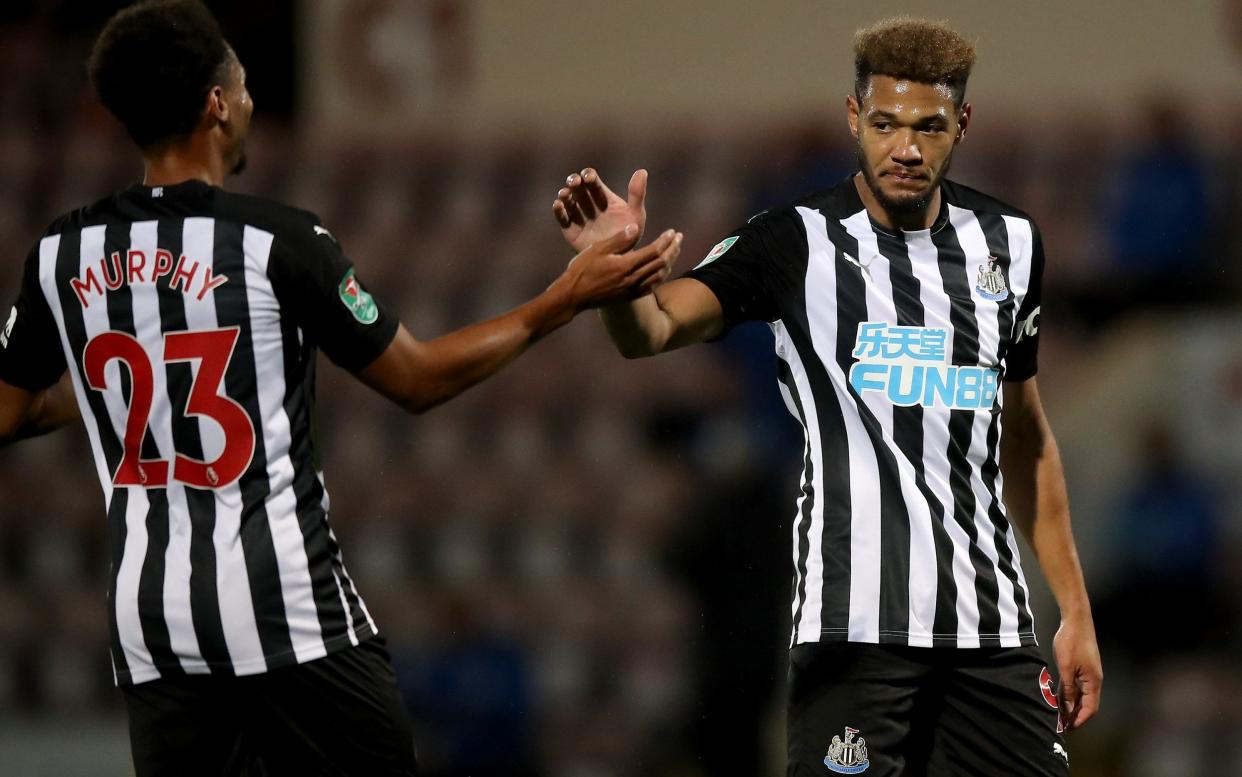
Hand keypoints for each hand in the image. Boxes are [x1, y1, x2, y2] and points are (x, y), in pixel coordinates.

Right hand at [553, 168, 647, 252]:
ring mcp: (578, 216)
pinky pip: (562, 218)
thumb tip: (642, 171)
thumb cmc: (630, 235)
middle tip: (574, 182)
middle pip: (578, 189)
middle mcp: (589, 204)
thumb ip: (637, 194)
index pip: (593, 182)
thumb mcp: (636, 215)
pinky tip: (558, 205)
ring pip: (568, 201)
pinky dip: (558, 211)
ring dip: (565, 195)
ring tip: (565, 194)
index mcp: (603, 197)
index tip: (588, 177)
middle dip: (575, 183)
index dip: (589, 176)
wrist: (619, 259)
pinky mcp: (570, 229)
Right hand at [555, 224, 681, 310]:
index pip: (654, 251)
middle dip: (672, 249)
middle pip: (661, 264)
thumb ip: (619, 240)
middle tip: (679, 238)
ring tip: (675, 251)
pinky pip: (652, 287)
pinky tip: (663, 271)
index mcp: (626, 266)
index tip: (672, 231)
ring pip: (659, 276)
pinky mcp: (629, 297)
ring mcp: (632, 290)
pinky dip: (661, 277)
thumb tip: (635, 227)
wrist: (573, 297)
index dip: (665, 241)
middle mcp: (633, 279)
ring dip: (670, 262)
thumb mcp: (598, 250)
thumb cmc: (582, 270)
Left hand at [1052, 614, 1101, 731]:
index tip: (1069, 728)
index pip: (1090, 708)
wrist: (1076, 620)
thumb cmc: (1071, 641)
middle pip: (1087, 704)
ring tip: (1059, 715)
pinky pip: (1076, 686)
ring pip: (1081, 695)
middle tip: (1061, 725)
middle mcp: (1093, 680)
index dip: (1080, 720)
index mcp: (1093, 681)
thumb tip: (1068, 707)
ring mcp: (1088, 674)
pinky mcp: (1082, 668)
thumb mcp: (1066, 667)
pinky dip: (1069, 694)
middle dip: (1075, 716)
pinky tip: (1059, 699)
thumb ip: (1068, 688)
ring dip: (1071, 706)